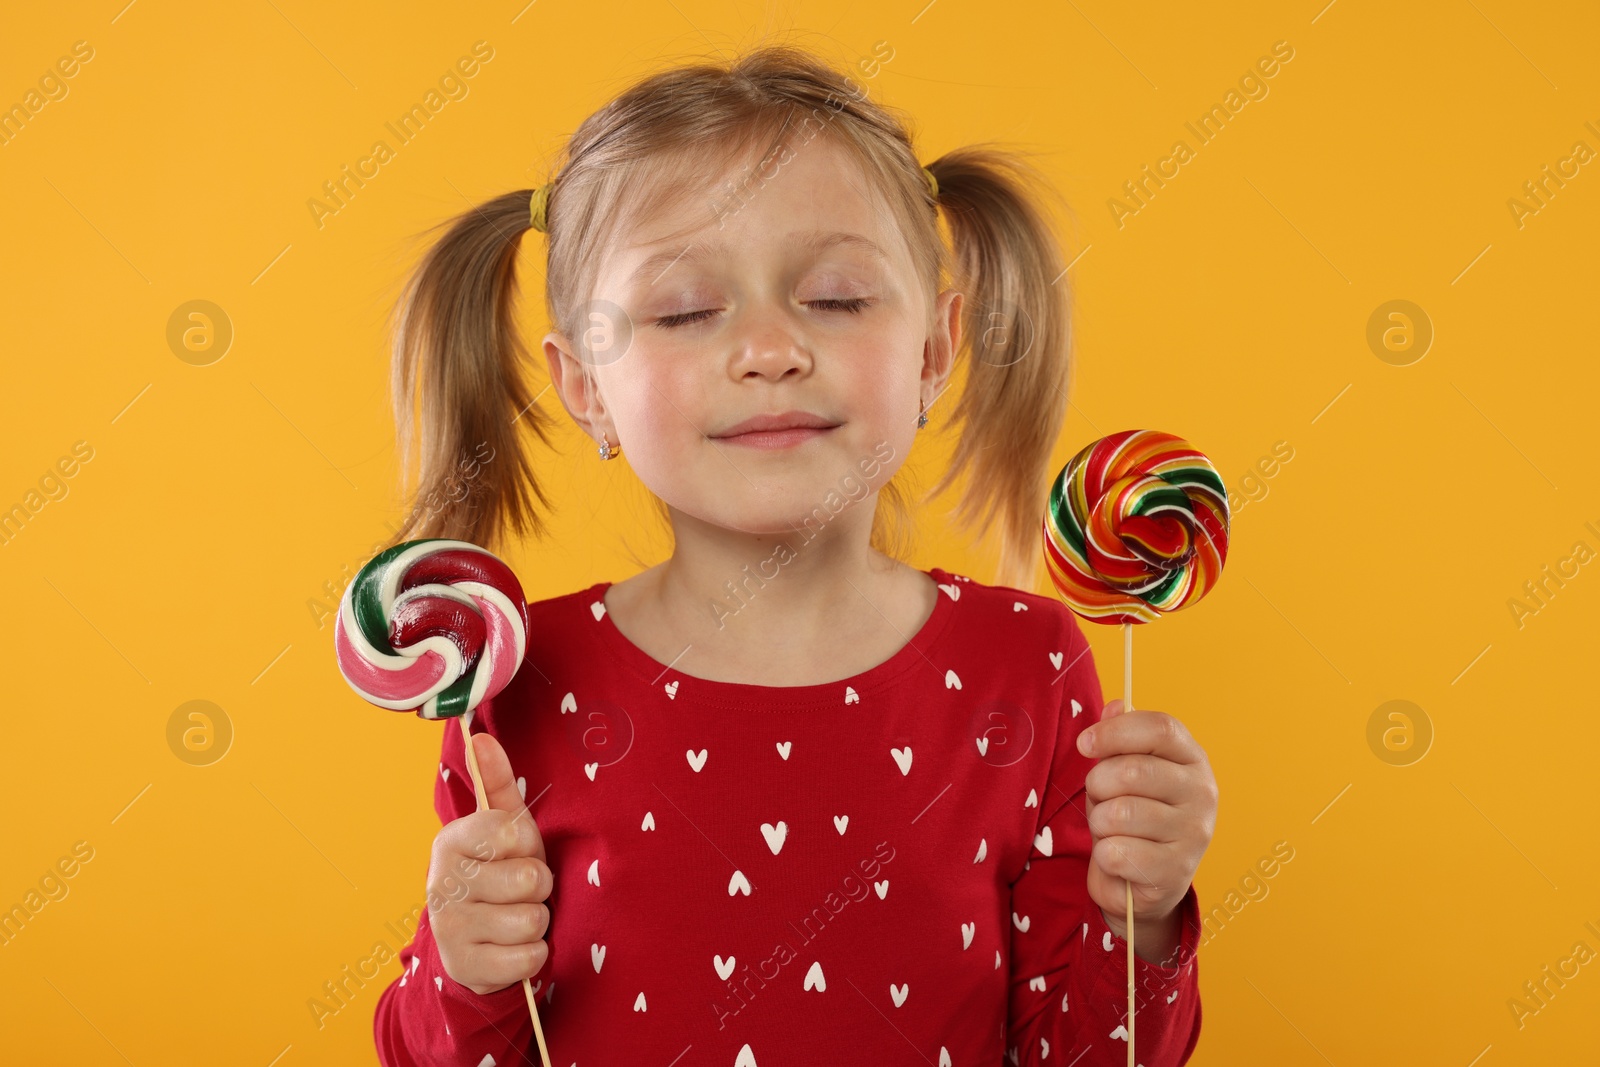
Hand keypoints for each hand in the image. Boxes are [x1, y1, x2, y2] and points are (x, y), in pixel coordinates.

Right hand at [427, 731, 551, 994]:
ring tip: (517, 916)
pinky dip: (533, 955)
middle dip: (538, 886)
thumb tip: (480, 735)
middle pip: (529, 879)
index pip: (513, 830)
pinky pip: (529, 958)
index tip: (513, 852)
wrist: (471, 944)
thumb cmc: (497, 873)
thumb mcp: (501, 827)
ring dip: (536, 921)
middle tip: (520, 890)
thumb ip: (496, 781)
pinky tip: (513, 947)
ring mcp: (450, 929)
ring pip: (532, 920)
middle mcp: (441, 884)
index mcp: (449, 842)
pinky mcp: (466, 969)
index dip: (528, 844)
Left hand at [1076, 699, 1215, 961]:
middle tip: (1101, 798)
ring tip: (1110, 830)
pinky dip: (1104, 855)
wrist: (1147, 883)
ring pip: (1119, 814)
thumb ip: (1120, 738)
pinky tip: (1118, 858)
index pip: (1160, 728)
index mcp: (1192, 758)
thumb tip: (1113, 705)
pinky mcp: (1175, 873)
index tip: (1084, 744)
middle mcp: (1202, 793)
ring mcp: (1194, 834)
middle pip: (1132, 770)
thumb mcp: (1123, 771)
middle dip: (1098, 784)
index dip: (1115, 731)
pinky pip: (1116, 852)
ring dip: (1099, 822)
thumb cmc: (1133, 816)